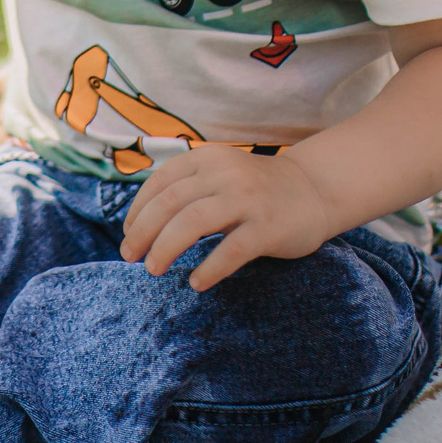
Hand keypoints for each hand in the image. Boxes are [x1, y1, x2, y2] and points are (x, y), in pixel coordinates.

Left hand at [119, 144, 338, 291]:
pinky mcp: (268, 227)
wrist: (313, 190)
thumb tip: (139, 226)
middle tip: (130, 257)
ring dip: (166, 248)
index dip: (137, 211)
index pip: (160, 183)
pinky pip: (231, 250)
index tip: (128, 235)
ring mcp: (248, 199)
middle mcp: (225, 174)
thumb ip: (186, 191)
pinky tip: (196, 283)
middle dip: (143, 232)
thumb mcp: (218, 176)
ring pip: (193, 222)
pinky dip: (209, 268)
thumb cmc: (254, 190)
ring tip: (153, 270)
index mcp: (207, 159)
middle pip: (170, 203)